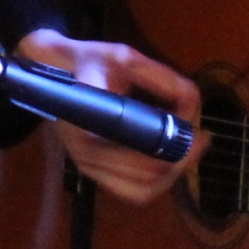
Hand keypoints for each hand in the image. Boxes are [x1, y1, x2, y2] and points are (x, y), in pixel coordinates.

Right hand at [15, 30, 201, 203]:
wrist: (47, 69)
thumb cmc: (86, 61)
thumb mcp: (124, 57)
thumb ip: (160, 78)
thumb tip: (191, 103)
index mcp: (93, 129)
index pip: (145, 157)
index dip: (178, 150)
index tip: (199, 131)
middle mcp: (87, 157)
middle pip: (148, 179)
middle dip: (181, 162)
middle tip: (201, 139)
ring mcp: (88, 168)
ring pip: (142, 192)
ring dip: (172, 175)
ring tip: (188, 150)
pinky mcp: (92, 172)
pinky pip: (131, 191)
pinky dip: (156, 181)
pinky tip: (168, 160)